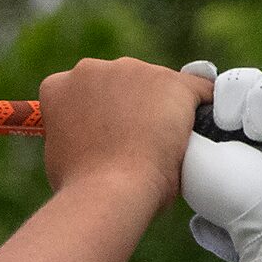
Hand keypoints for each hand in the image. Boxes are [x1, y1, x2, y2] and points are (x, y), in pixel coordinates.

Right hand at [39, 56, 216, 212]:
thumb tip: (92, 137)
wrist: (110, 192)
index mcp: (60, 86)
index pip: (78, 90)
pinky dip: (201, 107)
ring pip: (156, 84)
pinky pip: (199, 89)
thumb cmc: (81, 185)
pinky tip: (198, 129)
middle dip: (125, 106)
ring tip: (160, 146)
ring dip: (158, 108)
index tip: (97, 135)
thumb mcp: (60, 154)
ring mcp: (136, 71)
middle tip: (130, 143)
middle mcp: (94, 69)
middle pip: (118, 81)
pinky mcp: (174, 82)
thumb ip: (74, 133)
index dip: (90, 113)